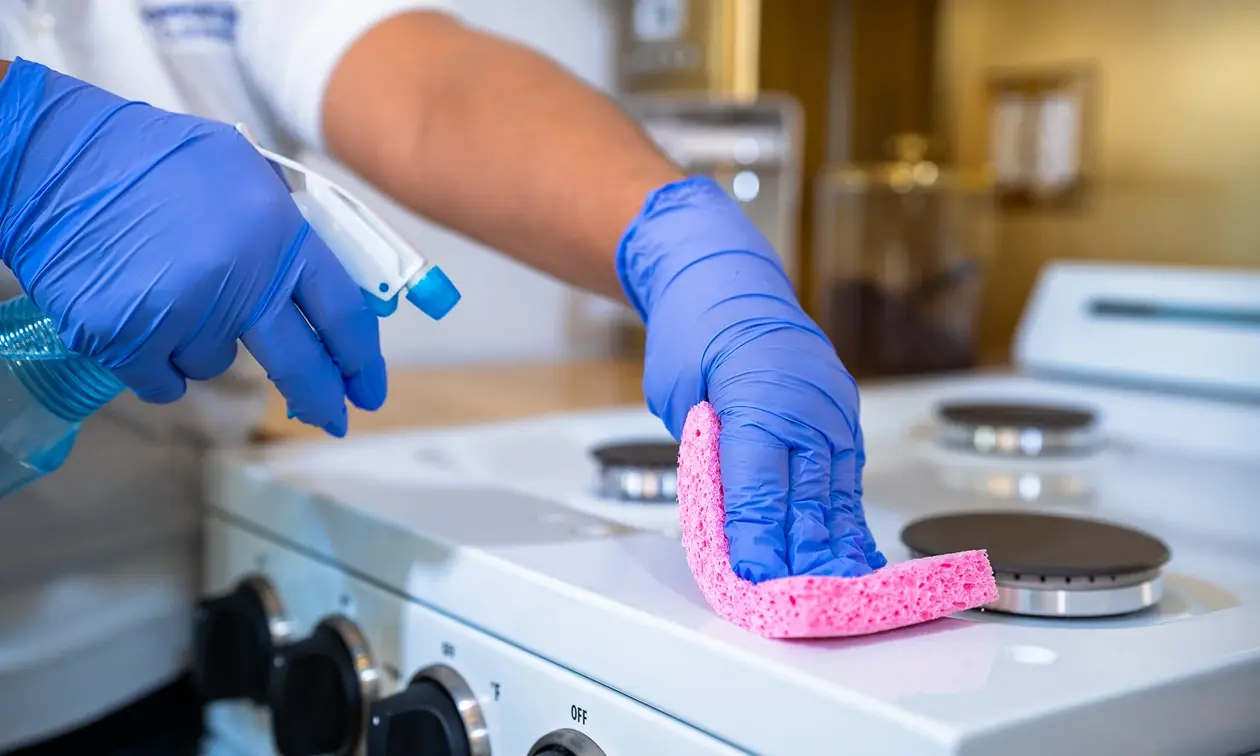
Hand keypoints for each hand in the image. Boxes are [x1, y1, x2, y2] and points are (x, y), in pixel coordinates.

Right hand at [0, 58, 384, 435]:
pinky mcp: (129, 339)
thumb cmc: (152, 160)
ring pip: (218, 364)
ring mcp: (183, 313)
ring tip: (171, 289)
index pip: (341, 311)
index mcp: (278, 233)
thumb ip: (287, 229)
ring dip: (202, 342)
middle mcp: (239, 279)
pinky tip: (143, 318)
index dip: (360, 358)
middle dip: (319, 397)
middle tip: (332, 417)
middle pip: (298, 363)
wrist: (53, 160)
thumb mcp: (245, 171)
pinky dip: (156, 362)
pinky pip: (165, 380)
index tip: (368, 388)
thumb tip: (321, 287)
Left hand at [618, 177, 885, 582]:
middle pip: (804, 497)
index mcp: (755, 398)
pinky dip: (849, 515)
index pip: (756, 487)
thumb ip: (709, 457)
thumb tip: (729, 517)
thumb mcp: (681, 397)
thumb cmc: (695, 332)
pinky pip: (847, 474)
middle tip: (803, 605)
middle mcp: (802, 403)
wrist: (724, 276)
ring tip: (843, 594)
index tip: (757, 582)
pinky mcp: (840, 413)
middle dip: (803, 557)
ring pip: (834, 489)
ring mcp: (828, 407)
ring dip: (836, 545)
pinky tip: (856, 552)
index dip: (758, 541)